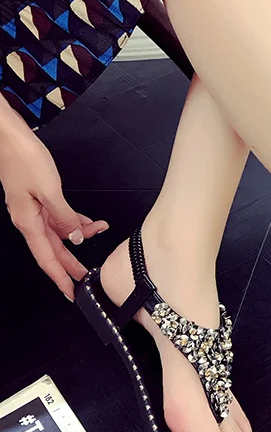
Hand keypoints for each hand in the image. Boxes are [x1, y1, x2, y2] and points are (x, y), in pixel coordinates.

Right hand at [0, 102, 107, 299]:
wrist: (10, 138)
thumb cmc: (25, 160)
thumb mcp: (50, 190)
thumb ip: (64, 217)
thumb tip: (74, 239)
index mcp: (29, 222)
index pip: (47, 258)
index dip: (59, 276)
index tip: (70, 293)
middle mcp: (29, 220)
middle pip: (53, 249)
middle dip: (70, 263)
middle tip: (87, 277)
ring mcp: (33, 209)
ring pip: (58, 232)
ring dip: (77, 236)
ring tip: (98, 236)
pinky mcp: (38, 198)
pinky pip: (58, 216)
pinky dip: (73, 220)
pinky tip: (88, 222)